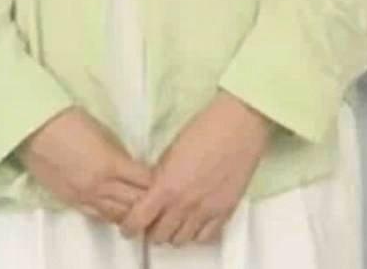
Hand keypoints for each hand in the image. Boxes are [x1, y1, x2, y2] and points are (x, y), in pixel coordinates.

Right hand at [16, 106, 153, 225]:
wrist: (34, 128)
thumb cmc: (68, 120)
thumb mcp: (102, 132)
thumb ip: (118, 152)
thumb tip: (131, 165)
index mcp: (111, 164)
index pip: (144, 181)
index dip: (156, 181)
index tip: (164, 178)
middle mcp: (100, 186)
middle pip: (134, 202)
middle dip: (148, 199)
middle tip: (157, 196)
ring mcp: (84, 197)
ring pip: (117, 215)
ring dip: (131, 211)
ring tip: (140, 208)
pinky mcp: (70, 201)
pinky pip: (97, 215)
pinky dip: (111, 215)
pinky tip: (118, 212)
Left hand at [119, 91, 272, 246]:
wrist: (238, 125)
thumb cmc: (204, 128)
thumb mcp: (170, 151)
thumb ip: (159, 177)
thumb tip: (152, 192)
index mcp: (167, 186)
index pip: (138, 221)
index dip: (130, 226)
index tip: (129, 224)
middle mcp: (184, 204)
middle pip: (159, 236)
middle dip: (152, 229)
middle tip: (152, 220)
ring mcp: (206, 211)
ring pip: (181, 240)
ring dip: (173, 232)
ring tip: (173, 220)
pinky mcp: (225, 212)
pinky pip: (205, 238)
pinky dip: (196, 233)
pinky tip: (194, 221)